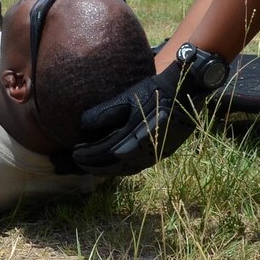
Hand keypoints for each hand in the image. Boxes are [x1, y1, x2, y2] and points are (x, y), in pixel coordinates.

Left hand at [70, 57, 211, 175]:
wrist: (185, 91)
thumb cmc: (154, 92)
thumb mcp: (126, 98)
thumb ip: (104, 113)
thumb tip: (83, 126)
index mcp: (133, 139)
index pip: (104, 153)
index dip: (87, 154)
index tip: (74, 152)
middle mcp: (145, 153)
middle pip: (112, 166)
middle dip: (92, 166)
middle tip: (77, 162)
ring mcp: (155, 155)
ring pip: (125, 169)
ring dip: (106, 169)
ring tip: (91, 165)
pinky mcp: (161, 152)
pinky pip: (136, 165)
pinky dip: (121, 166)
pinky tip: (114, 161)